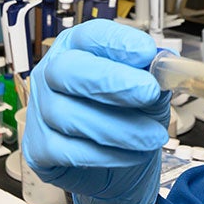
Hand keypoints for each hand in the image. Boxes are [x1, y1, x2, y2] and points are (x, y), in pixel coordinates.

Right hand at [22, 20, 170, 203]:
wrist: (116, 167)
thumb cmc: (128, 118)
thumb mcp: (149, 94)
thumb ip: (154, 80)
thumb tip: (164, 72)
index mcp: (78, 49)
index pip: (90, 35)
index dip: (117, 42)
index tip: (147, 52)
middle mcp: (52, 74)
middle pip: (67, 69)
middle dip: (111, 81)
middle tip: (149, 91)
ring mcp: (40, 112)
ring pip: (68, 115)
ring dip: (119, 127)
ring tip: (153, 135)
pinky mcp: (39, 149)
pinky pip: (69, 151)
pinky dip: (106, 154)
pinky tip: (133, 154)